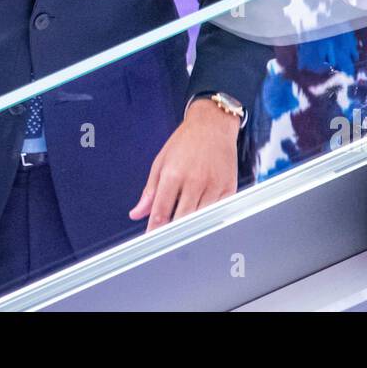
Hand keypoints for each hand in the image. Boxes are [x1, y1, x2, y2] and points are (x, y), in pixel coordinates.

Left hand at [130, 98, 239, 230]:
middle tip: (165, 244)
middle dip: (172, 234)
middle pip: (181, 219)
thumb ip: (150, 190)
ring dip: (190, 229)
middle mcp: (194, 181)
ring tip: (182, 236)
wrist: (213, 123)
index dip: (154, 230)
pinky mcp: (229, 187)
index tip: (150, 241)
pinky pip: (218, 212)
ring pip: (201, 219)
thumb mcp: (161, 161)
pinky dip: (209, 219)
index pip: (161, 211)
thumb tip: (137, 213)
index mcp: (173, 174)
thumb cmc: (186, 141)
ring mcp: (214, 185)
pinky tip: (202, 222)